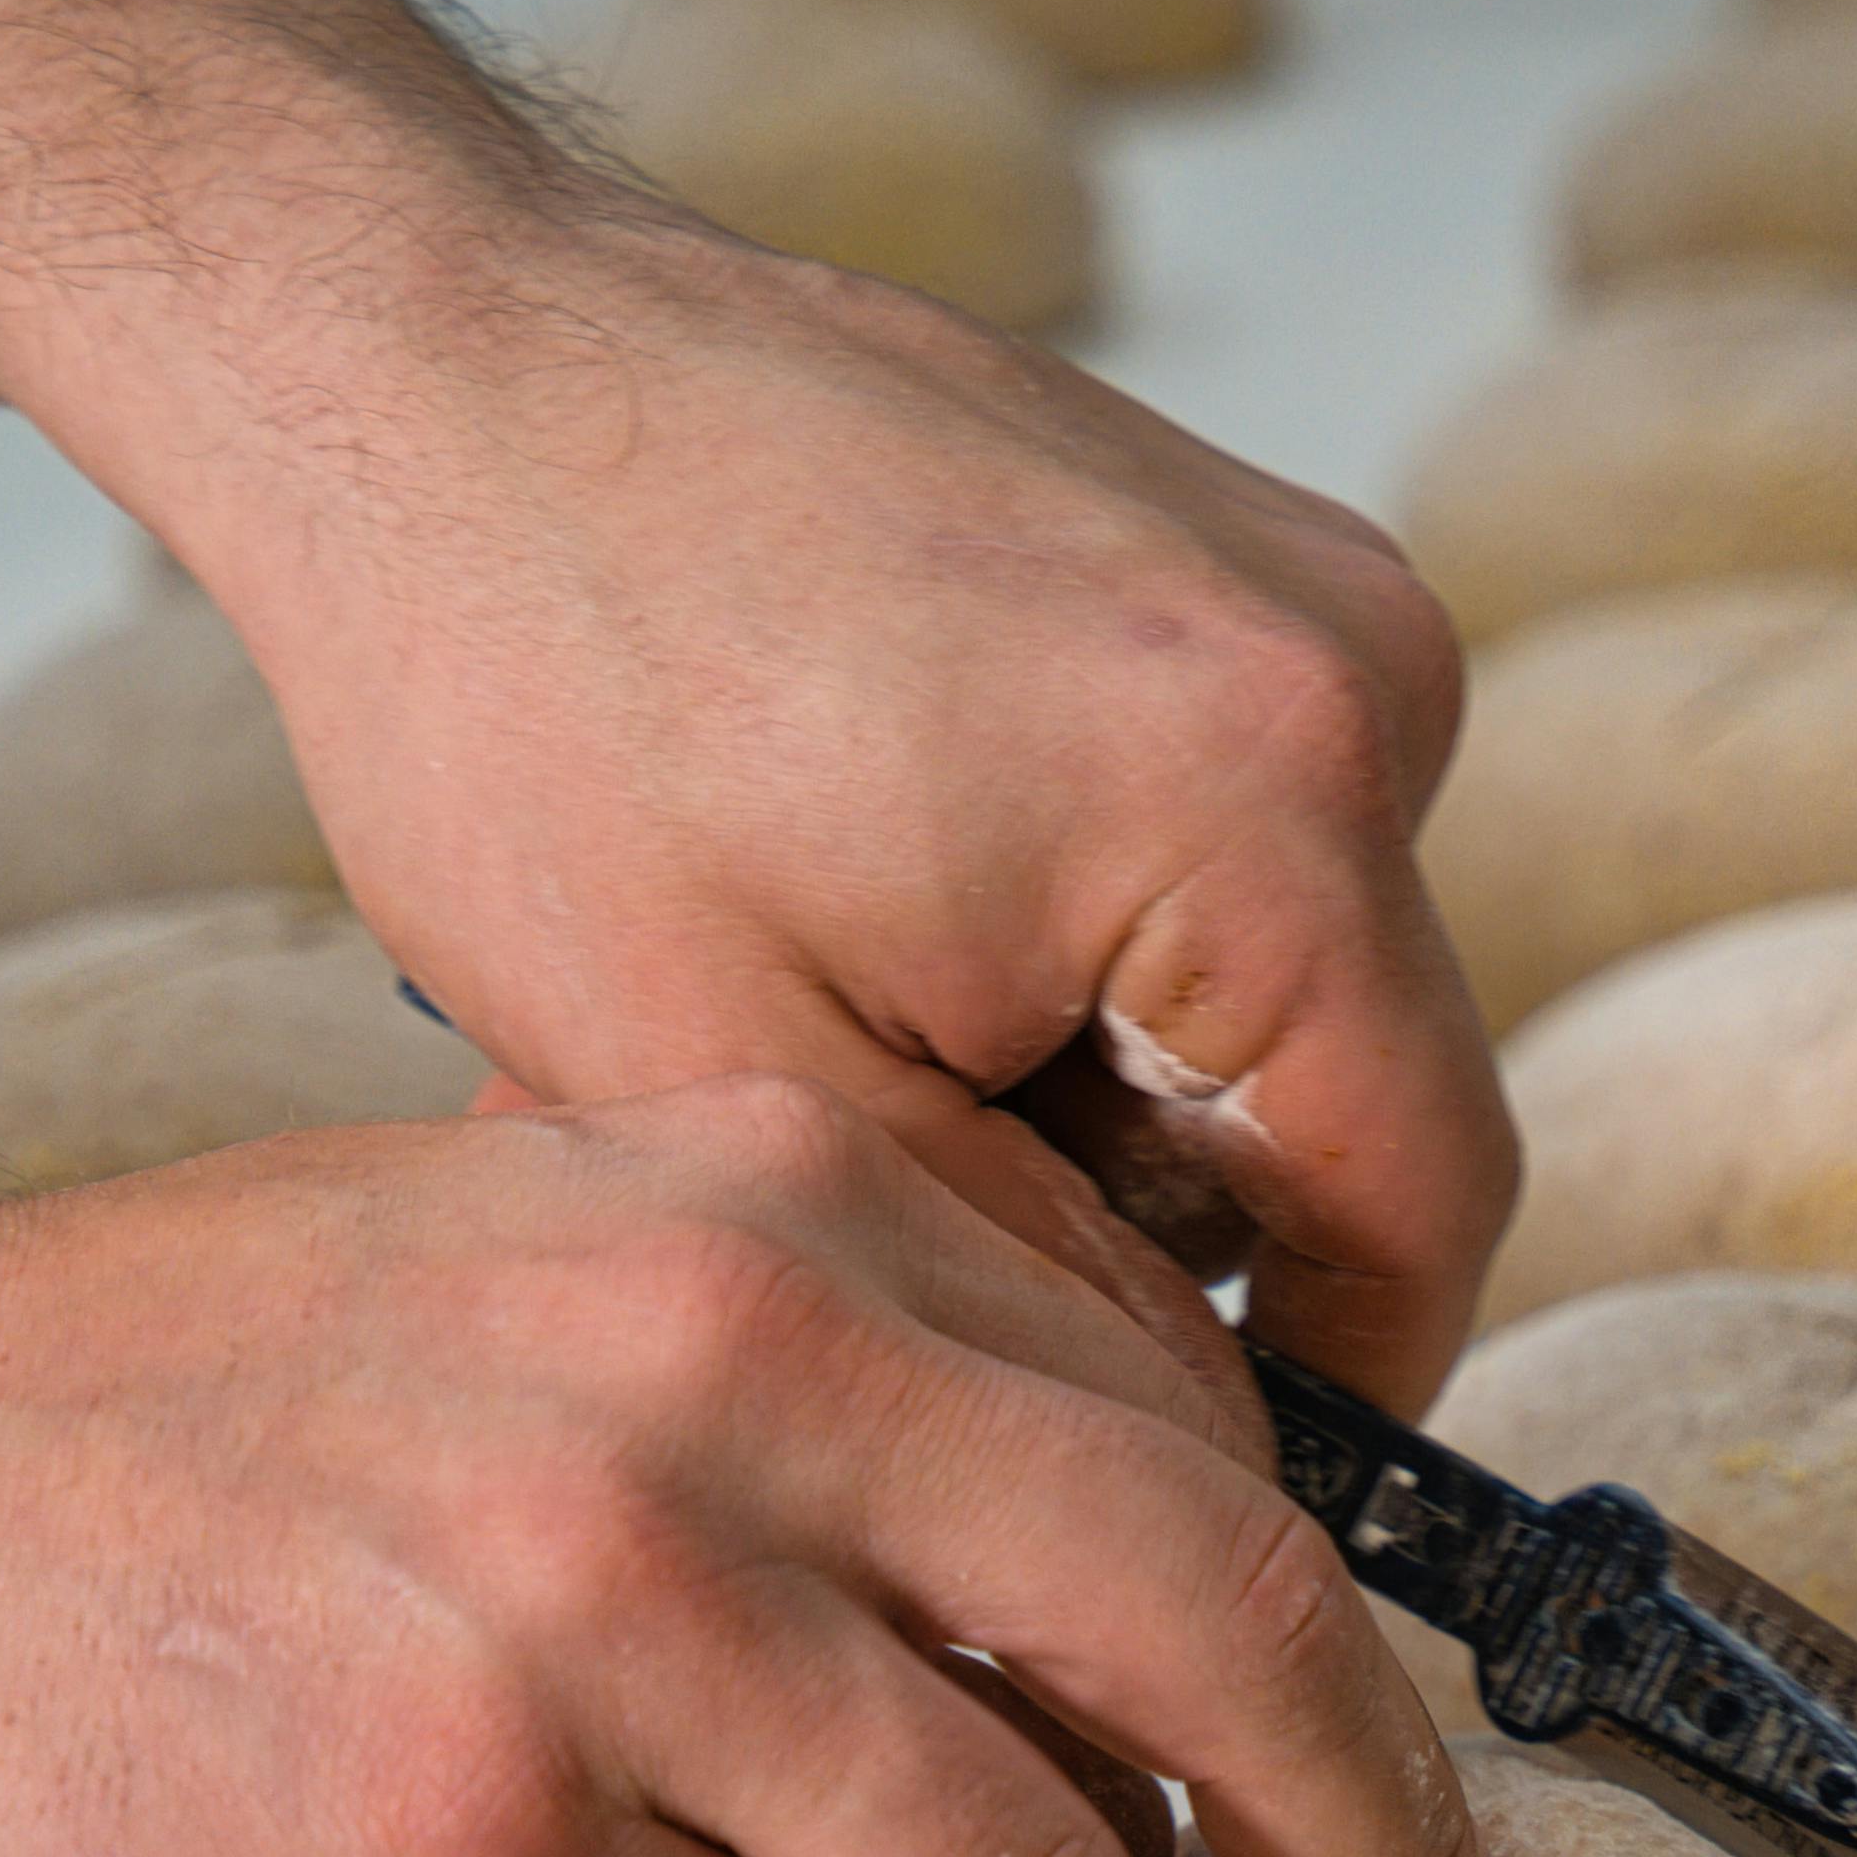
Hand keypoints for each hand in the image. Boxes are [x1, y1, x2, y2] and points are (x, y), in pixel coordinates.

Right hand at [0, 1079, 1497, 1856]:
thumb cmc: (113, 1415)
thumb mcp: (507, 1263)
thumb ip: (797, 1379)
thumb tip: (1068, 1632)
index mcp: (761, 1195)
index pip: (1179, 1431)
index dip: (1325, 1651)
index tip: (1370, 1794)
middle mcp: (719, 1366)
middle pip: (1206, 1635)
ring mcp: (599, 1605)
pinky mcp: (470, 1850)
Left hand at [43, 213, 1519, 1417]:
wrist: (432, 365)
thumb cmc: (535, 686)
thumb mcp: (766, 1096)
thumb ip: (1027, 1295)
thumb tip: (1185, 1448)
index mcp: (1277, 797)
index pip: (1424, 1204)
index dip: (1321, 1395)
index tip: (1169, 1492)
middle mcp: (1351, 660)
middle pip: (1351, 1085)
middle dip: (1147, 1216)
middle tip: (880, 1251)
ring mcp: (1292, 575)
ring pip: (1271, 970)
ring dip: (1087, 1070)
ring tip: (825, 1049)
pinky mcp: (1212, 539)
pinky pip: (1214, 829)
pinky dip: (1067, 929)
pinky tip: (854, 917)